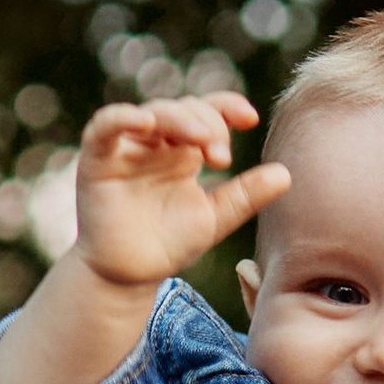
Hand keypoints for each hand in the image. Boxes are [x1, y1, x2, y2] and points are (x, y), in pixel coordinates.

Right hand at [73, 96, 290, 291]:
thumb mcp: (216, 218)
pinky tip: (144, 121)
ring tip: (199, 139)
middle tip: (221, 155)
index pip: (208, 113)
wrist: (131, 276)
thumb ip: (246, 195)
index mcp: (185, 151)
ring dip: (178, 119)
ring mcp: (126, 148)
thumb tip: (286, 173)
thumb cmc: (169, 243)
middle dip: (207, 124)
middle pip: (184, 111)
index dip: (228, 108)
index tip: (250, 118)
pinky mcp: (97, 159)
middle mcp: (156, 143)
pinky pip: (104, 126)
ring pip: (152, 113)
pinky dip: (122, 118)